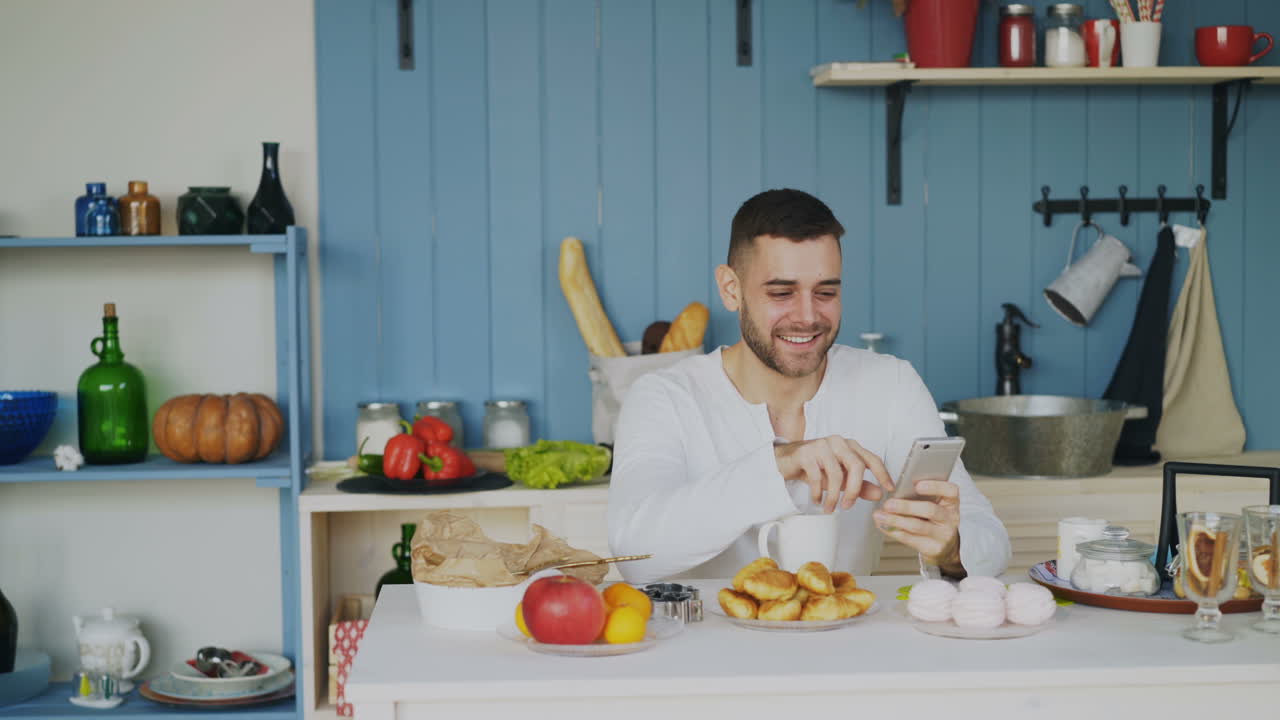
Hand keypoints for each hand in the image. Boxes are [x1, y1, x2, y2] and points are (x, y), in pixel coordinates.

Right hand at [774, 436, 894, 513]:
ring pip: (837, 474)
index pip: (872, 459)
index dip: (882, 474)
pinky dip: (818, 493)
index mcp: (849, 446)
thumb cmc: (813, 466)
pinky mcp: (806, 453)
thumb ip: (859, 485)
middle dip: (855, 490)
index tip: (889, 489)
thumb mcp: (839, 478)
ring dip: (834, 496)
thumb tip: (878, 493)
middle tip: (848, 506)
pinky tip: (817, 500)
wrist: (784, 460)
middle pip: (857, 466)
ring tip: (830, 508)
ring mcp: (822, 445)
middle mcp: (838, 442)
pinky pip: (817, 477)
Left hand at [873, 480, 963, 575]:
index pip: (950, 491)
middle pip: (929, 510)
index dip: (934, 486)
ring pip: (917, 526)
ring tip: (880, 516)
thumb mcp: (935, 505)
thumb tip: (894, 490)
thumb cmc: (935, 520)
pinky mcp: (933, 548)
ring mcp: (943, 535)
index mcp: (951, 502)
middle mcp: (951, 518)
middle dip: (906, 507)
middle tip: (888, 504)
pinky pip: (910, 539)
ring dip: (895, 520)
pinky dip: (893, 531)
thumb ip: (920, 497)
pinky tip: (884, 526)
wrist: (945, 547)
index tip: (916, 485)